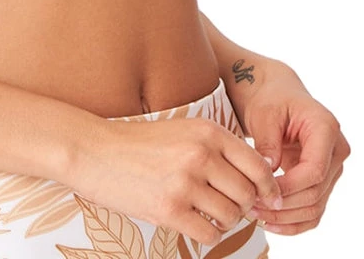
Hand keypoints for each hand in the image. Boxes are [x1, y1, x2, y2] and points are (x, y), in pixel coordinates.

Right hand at [71, 114, 282, 247]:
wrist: (94, 151)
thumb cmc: (140, 143)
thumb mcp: (182, 131)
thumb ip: (217, 149)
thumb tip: (256, 181)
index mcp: (207, 132)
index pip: (257, 164)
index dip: (269, 186)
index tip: (269, 197)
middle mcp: (200, 155)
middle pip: (248, 194)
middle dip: (244, 205)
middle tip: (230, 206)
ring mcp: (185, 183)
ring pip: (231, 216)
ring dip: (224, 220)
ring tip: (207, 212)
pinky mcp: (169, 209)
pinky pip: (210, 233)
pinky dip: (207, 233)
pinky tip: (192, 221)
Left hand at [237, 65, 350, 235]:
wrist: (276, 94)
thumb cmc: (270, 98)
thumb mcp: (264, 114)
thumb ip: (268, 143)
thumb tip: (268, 176)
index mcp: (326, 128)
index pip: (314, 170)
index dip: (289, 187)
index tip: (262, 192)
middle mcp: (336, 150)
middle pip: (316, 192)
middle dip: (283, 205)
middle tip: (251, 207)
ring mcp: (332, 167)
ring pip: (315, 206)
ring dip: (286, 217)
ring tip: (255, 214)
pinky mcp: (323, 180)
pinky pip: (313, 209)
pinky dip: (293, 221)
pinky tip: (270, 223)